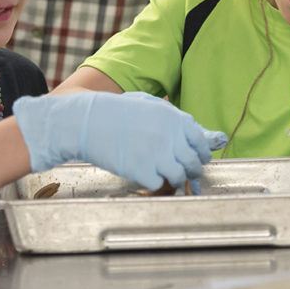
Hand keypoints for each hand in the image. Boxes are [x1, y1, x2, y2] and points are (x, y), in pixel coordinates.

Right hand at [14, 91, 227, 190]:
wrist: (87, 121)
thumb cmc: (117, 111)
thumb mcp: (149, 105)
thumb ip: (175, 119)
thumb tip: (202, 133)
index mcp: (174, 118)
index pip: (200, 142)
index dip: (202, 153)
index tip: (199, 159)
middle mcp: (170, 136)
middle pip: (193, 163)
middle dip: (191, 170)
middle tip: (186, 174)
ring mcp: (157, 155)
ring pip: (179, 176)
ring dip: (174, 179)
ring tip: (165, 176)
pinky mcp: (142, 171)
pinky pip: (159, 184)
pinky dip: (154, 182)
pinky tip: (145, 174)